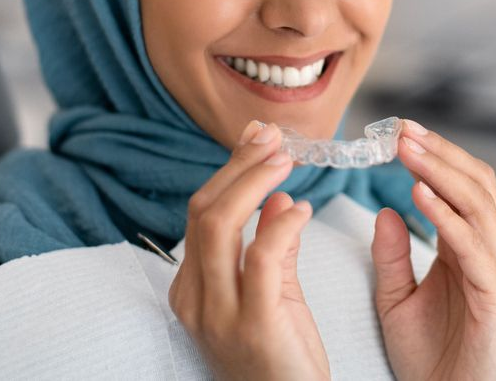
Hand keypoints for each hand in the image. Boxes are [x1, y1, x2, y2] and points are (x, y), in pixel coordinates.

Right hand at [169, 121, 329, 380]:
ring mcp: (218, 313)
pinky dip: (281, 224)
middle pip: (205, 211)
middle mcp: (194, 297)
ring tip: (285, 159)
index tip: (258, 138)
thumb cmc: (283, 356)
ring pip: (220, 224)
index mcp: (192, 287)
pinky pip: (260, 258)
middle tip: (272, 138)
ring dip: (254, 181)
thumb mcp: (273, 293)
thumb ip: (270, 246)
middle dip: (239, 166)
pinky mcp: (253, 324)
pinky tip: (303, 209)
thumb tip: (276, 197)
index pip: (202, 212)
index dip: (230, 170)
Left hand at [371, 120, 495, 380]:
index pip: (460, 186)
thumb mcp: (395, 298)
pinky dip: (446, 216)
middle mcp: (489, 254)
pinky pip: (473, 247)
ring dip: (441, 172)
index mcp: (467, 249)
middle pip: (476, 184)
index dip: (433, 156)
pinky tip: (418, 194)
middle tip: (403, 129)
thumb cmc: (427, 357)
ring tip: (406, 149)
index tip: (398, 132)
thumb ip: (391, 254)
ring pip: (478, 205)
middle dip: (439, 152)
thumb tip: (385, 209)